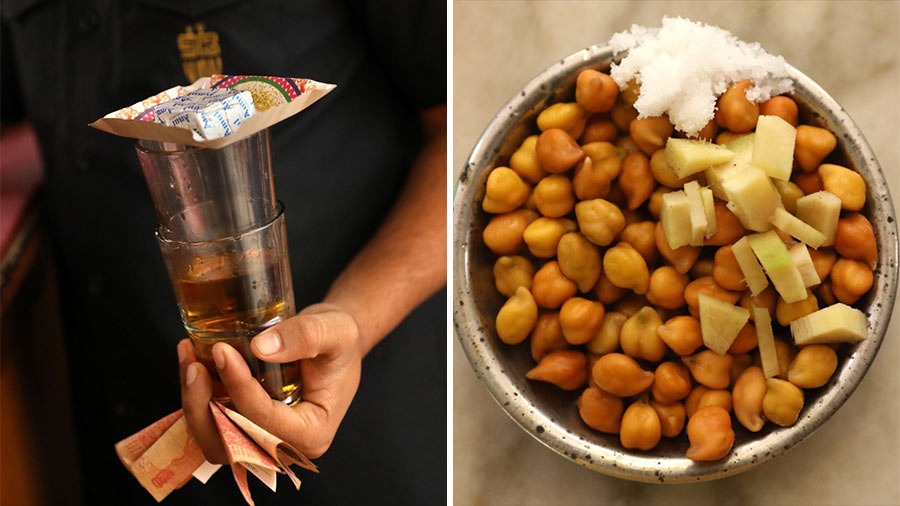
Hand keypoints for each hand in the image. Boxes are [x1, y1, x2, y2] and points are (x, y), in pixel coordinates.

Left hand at [178, 303, 362, 462]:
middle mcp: (285, 447)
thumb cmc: (339, 341)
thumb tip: (260, 347)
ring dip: (194, 404)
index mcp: (312, 433)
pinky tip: (192, 364)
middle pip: (231, 444)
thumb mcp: (335, 330)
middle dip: (204, 406)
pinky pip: (212, 426)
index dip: (240, 389)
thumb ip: (305, 336)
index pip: (266, 421)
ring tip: (189, 361)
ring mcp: (262, 442)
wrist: (332, 342)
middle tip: (194, 364)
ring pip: (214, 440)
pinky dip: (197, 399)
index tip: (223, 352)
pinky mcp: (245, 430)